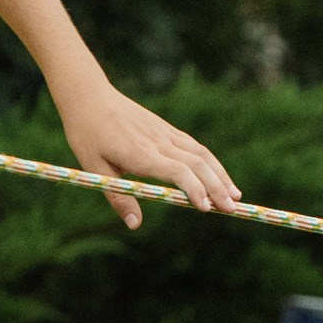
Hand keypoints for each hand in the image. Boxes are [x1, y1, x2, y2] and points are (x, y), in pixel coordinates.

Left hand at [55, 82, 240, 231]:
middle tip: (233, 209)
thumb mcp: (95, 170)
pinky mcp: (166, 129)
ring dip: (220, 175)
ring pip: (201, 153)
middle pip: (197, 164)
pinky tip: (218, 175)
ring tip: (235, 195)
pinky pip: (194, 146)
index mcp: (141, 153)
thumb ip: (119, 197)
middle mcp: (158, 142)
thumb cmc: (87, 134)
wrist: (89, 96)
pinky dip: (210, 162)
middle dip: (217, 187)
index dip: (195, 189)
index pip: (178, 171)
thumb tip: (135, 226)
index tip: (206, 208)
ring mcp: (165, 133)